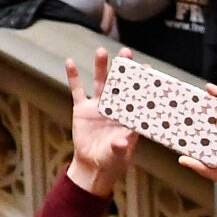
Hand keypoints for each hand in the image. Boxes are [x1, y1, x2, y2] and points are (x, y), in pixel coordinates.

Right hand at [64, 47, 137, 195]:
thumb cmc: (112, 161)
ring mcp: (98, 107)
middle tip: (126, 51)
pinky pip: (77, 90)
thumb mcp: (117, 155)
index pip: (137, 96)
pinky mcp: (81, 109)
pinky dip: (73, 77)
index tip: (147, 68)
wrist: (92, 165)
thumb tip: (123, 141)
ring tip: (101, 51)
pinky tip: (70, 62)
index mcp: (128, 117)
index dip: (142, 83)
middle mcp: (115, 108)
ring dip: (100, 67)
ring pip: (100, 83)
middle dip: (122, 68)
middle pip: (119, 84)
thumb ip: (120, 146)